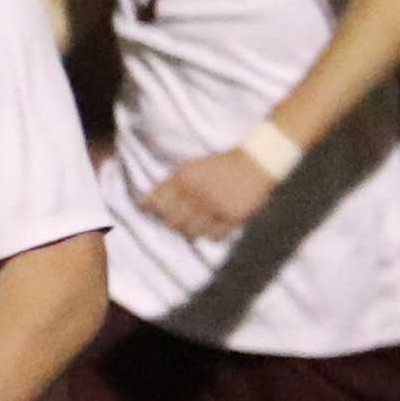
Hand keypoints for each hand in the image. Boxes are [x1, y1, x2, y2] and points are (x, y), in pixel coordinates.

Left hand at [137, 149, 276, 242]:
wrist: (255, 163)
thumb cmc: (218, 166)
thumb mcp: (190, 168)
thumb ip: (167, 185)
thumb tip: (143, 204)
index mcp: (185, 178)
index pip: (157, 202)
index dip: (153, 209)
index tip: (155, 211)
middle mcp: (198, 192)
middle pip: (172, 221)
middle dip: (172, 222)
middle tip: (179, 219)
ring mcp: (216, 206)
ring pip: (191, 232)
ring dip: (190, 230)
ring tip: (197, 222)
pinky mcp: (233, 217)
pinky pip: (214, 237)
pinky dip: (210, 235)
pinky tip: (212, 226)